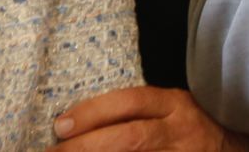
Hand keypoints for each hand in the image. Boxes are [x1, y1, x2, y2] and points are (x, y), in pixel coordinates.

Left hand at [53, 86, 248, 149]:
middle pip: (130, 137)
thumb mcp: (173, 111)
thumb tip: (81, 124)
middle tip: (54, 151)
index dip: (93, 113)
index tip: (60, 125)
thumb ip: (141, 112)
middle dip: (87, 146)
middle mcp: (179, 130)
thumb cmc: (194, 129)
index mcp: (175, 105)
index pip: (131, 102)